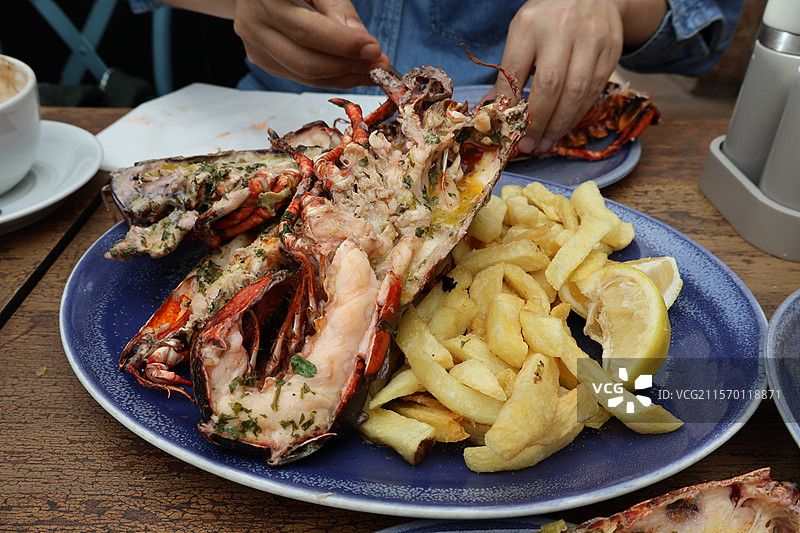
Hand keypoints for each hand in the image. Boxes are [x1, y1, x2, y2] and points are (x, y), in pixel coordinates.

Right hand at [232, 0, 390, 88]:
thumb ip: (339, 11)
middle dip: (348, 68)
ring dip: (343, 78)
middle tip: (379, 66)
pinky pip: (300, 76)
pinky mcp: (260, 59)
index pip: (307, 30)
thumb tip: (365, 48)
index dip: (343, 45)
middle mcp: (252, 22)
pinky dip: (329, 78)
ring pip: (304, 75)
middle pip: (305, 61)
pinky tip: (351, 72)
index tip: (374, 49)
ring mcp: (254, 44)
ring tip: (370, 72)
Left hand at [492, 0, 626, 153]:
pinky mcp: (612, 50)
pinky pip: (595, 90)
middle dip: (539, 122)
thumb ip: (509, 73)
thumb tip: (493, 112)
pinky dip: (578, 113)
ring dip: (560, 124)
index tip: (509, 132)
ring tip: (546, 143)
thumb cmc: (548, 18)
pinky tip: (565, 125)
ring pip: (577, 92)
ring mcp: (591, 39)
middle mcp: (562, 30)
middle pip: (551, 86)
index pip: (515, 73)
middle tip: (529, 145)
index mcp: (530, 26)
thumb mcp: (522, 34)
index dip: (511, 107)